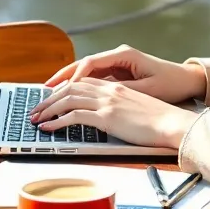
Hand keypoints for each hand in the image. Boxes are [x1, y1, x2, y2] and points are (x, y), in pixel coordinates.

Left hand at [30, 78, 198, 149]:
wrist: (173, 124)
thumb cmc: (160, 120)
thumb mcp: (138, 106)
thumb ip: (120, 106)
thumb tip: (107, 116)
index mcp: (117, 85)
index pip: (83, 81)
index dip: (64, 88)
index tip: (51, 98)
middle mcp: (110, 89)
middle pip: (71, 87)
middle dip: (50, 98)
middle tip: (36, 109)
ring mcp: (107, 101)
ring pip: (68, 99)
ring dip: (48, 109)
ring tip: (36, 118)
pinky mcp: (107, 116)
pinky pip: (74, 115)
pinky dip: (57, 121)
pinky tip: (48, 127)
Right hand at [40, 45, 206, 105]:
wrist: (187, 80)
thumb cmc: (170, 83)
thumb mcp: (147, 89)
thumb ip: (122, 90)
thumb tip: (98, 95)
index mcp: (124, 55)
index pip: (92, 63)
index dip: (75, 77)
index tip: (63, 90)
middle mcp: (118, 55)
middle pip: (84, 64)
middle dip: (63, 77)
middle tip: (45, 90)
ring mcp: (117, 63)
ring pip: (86, 71)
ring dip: (68, 81)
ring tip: (49, 92)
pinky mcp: (118, 72)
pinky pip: (94, 78)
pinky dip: (80, 86)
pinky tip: (68, 95)